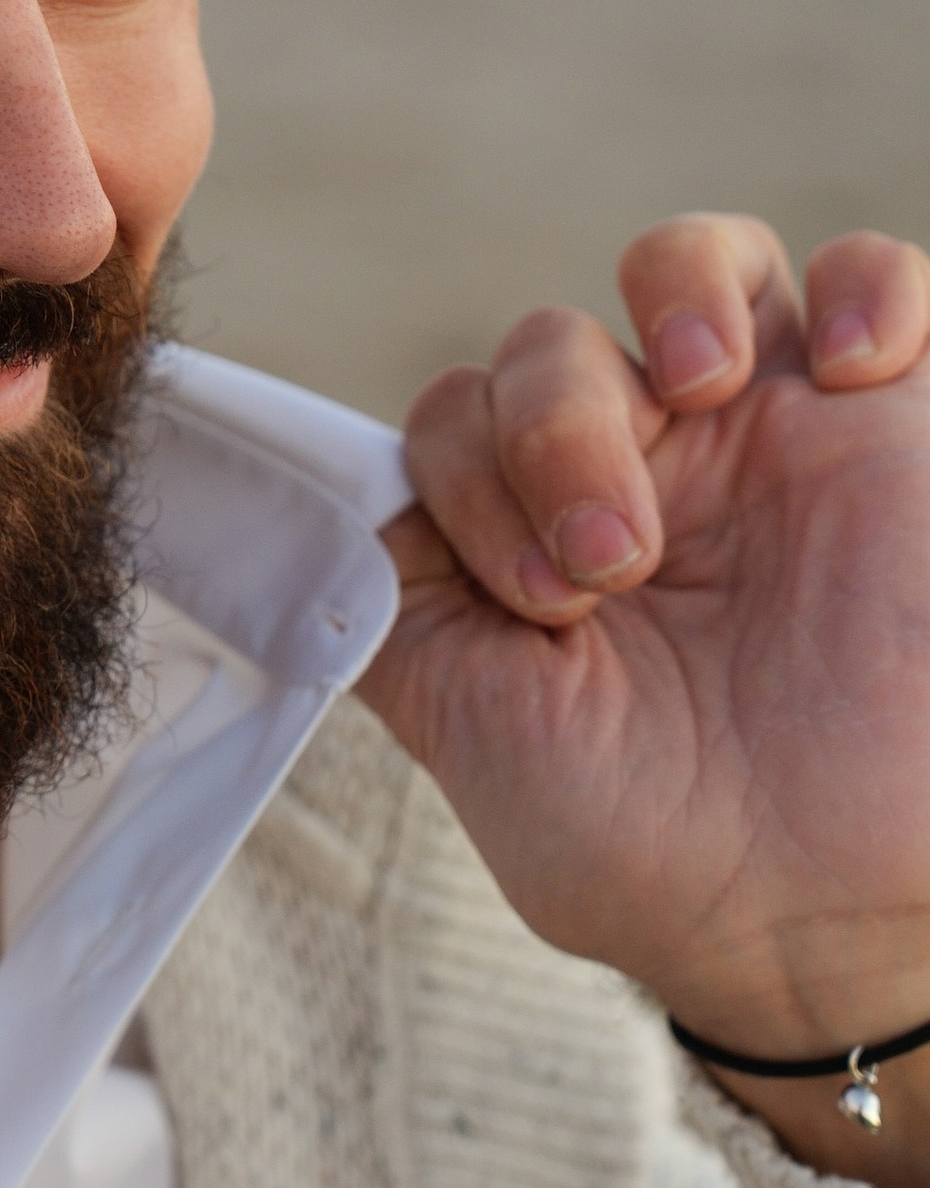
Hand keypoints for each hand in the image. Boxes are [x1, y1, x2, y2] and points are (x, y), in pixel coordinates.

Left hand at [360, 216, 929, 1187]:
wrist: (835, 922)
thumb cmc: (663, 857)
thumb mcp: (479, 738)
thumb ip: (398, 612)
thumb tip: (315, 524)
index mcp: (534, 542)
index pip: (453, 417)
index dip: (464, 474)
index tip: (531, 604)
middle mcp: (644, 479)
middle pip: (545, 344)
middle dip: (551, 433)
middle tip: (608, 569)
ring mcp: (771, 442)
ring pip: (686, 265)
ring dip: (671, 300)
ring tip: (699, 388)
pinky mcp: (896, 429)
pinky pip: (871, 272)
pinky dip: (854, 285)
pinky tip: (849, 369)